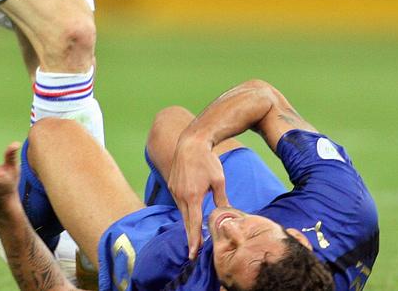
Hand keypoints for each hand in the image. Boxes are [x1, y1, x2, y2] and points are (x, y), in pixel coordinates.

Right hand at [168, 132, 228, 258]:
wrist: (191, 142)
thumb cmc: (207, 160)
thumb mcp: (219, 180)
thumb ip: (221, 199)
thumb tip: (226, 213)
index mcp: (192, 196)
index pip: (193, 224)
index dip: (194, 240)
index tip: (193, 254)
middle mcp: (180, 195)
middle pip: (186, 221)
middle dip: (191, 236)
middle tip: (194, 252)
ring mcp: (174, 189)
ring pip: (182, 212)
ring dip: (188, 222)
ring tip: (194, 234)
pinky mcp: (172, 184)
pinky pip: (179, 202)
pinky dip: (185, 210)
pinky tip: (190, 213)